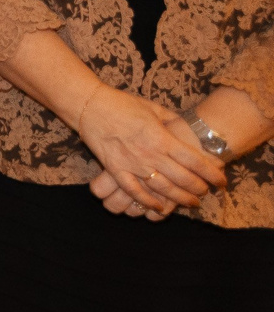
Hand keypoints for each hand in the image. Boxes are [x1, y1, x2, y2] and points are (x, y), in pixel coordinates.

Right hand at [74, 86, 224, 214]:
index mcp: (162, 138)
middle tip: (206, 193)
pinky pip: (134, 191)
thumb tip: (183, 129)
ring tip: (191, 203)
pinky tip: (158, 208)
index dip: (212, 173)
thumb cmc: (122, 104)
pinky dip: (147, 202)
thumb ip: (170, 121)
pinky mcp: (115, 169)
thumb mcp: (153, 108)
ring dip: (179, 198)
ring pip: (163, 188)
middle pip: (183, 178)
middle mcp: (151, 154)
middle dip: (199, 188)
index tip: (221, 181)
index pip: (195, 161)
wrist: (89, 105)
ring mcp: (132, 164)